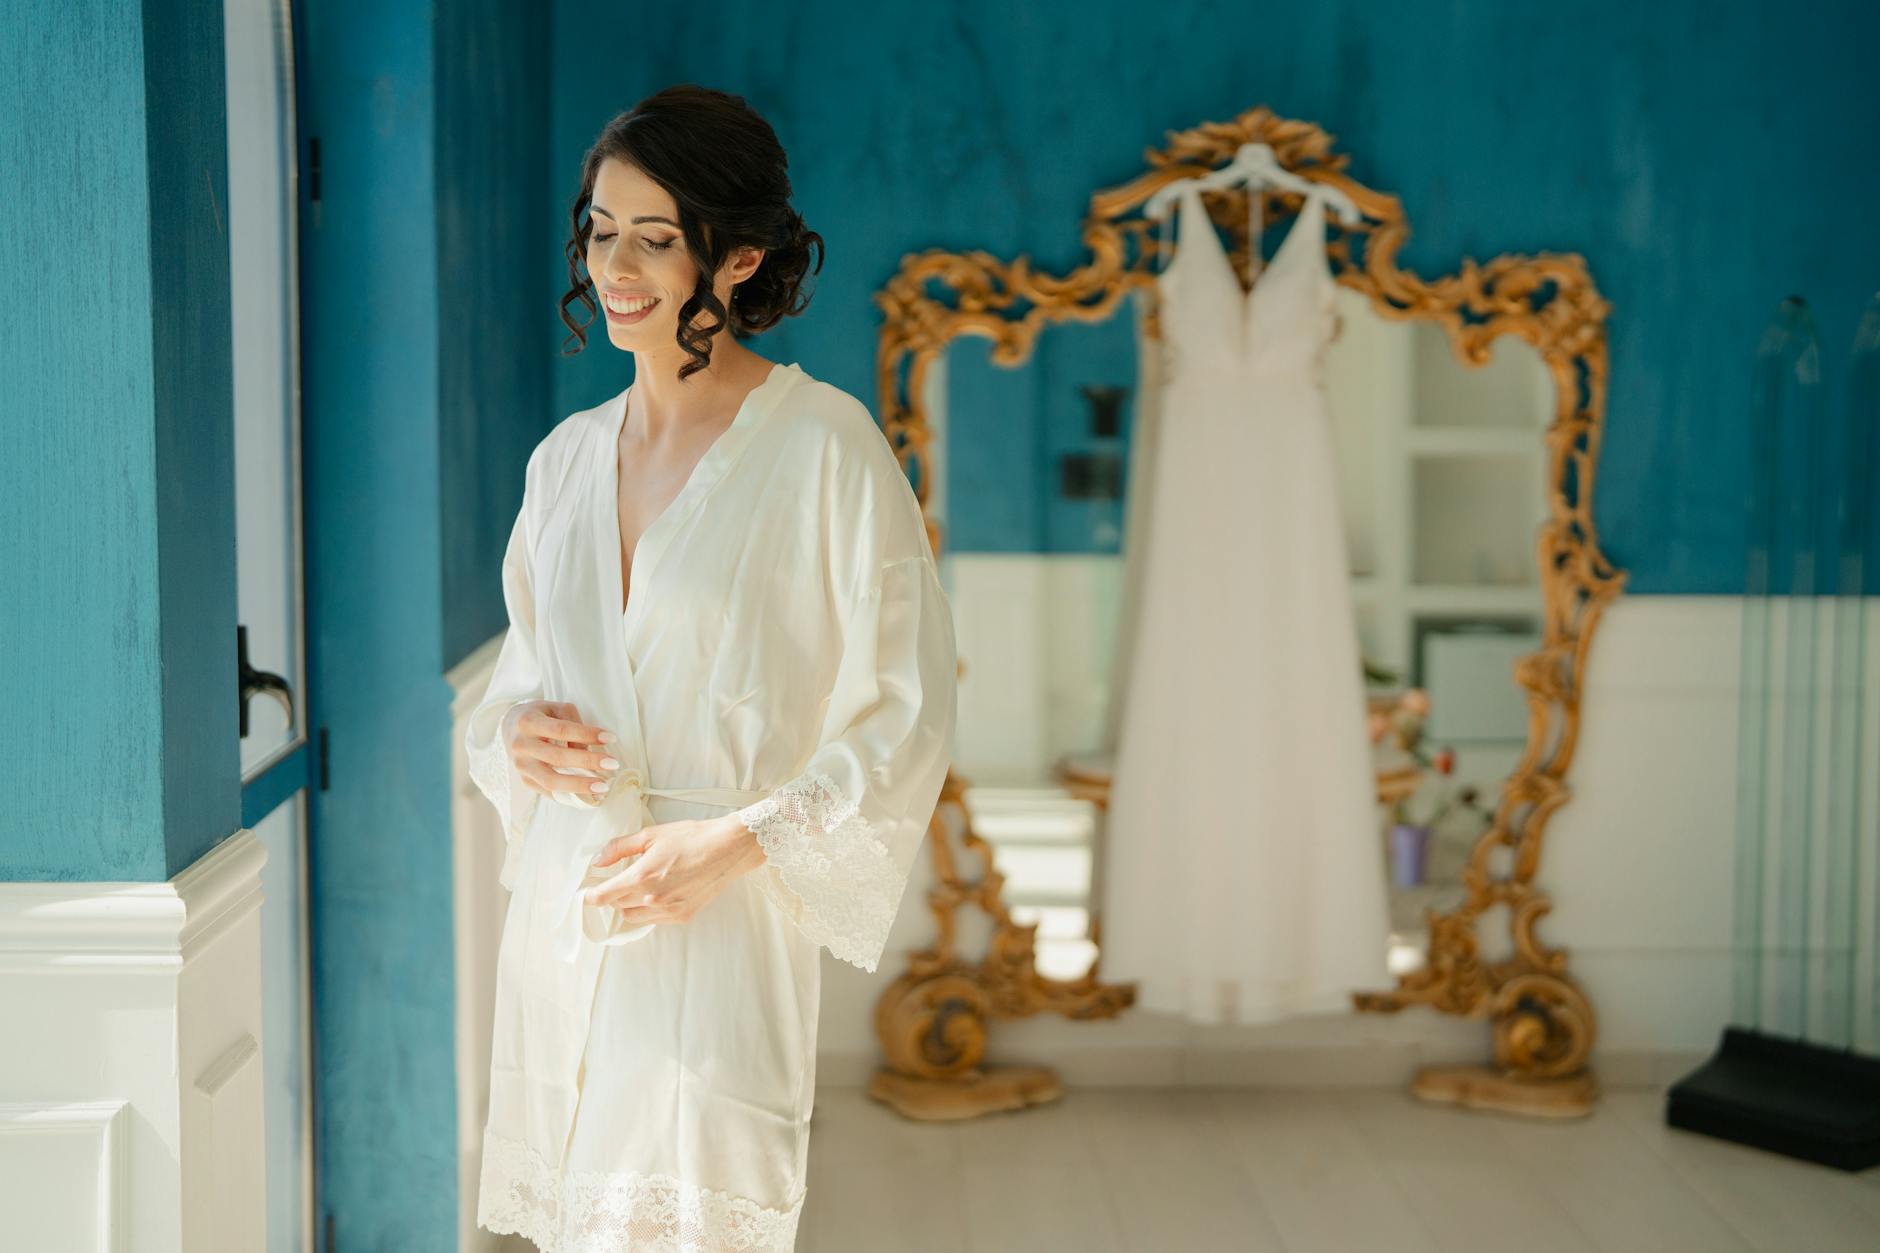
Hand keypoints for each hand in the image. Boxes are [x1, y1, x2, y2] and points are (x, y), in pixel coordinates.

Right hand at [502, 700, 620, 800]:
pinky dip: (571, 795)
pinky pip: (549, 792)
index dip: (587, 734)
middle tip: (613, 765)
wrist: (511, 728)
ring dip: (579, 785)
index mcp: (528, 722)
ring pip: (551, 781)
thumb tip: (588, 751)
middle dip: (587, 762)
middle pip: (557, 757)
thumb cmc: (541, 716)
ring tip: (603, 787)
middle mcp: (521, 746)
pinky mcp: (525, 781)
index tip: (611, 738)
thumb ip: (574, 724)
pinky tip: (591, 794)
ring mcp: (521, 766)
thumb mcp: (556, 709)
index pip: (561, 730)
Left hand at [581, 815, 765, 927]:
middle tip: (619, 880)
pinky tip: (660, 891)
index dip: (591, 896)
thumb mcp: (651, 834)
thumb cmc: (692, 837)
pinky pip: (654, 919)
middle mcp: (653, 898)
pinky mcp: (682, 916)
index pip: (604, 896)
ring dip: (630, 904)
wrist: (727, 849)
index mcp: (642, 877)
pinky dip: (650, 909)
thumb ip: (619, 848)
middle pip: (617, 906)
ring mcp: (668, 911)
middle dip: (613, 895)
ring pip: (634, 916)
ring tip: (642, 885)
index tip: (587, 892)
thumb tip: (598, 861)